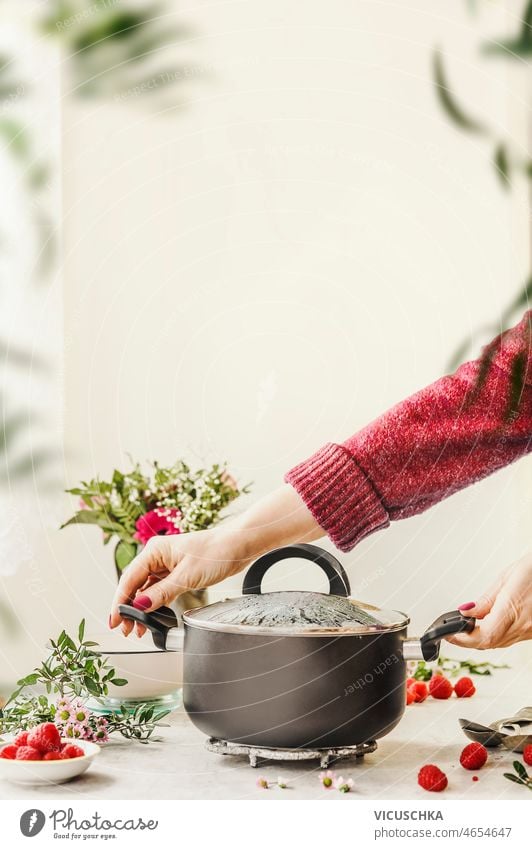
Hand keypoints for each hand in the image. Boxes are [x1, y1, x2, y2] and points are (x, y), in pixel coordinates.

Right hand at [109, 484, 321, 636]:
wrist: (238, 545)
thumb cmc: (216, 553)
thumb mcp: (187, 577)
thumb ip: (161, 593)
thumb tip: (139, 607)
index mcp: (154, 551)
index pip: (129, 579)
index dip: (120, 601)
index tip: (115, 621)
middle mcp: (157, 556)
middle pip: (134, 584)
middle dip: (128, 608)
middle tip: (125, 630)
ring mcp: (166, 564)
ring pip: (145, 589)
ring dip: (140, 608)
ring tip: (137, 630)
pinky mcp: (177, 571)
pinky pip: (158, 589)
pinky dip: (153, 603)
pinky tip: (151, 617)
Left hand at [447, 554, 531, 648]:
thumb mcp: (505, 578)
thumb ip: (485, 600)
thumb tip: (465, 611)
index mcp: (513, 608)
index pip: (483, 635)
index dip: (463, 639)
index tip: (449, 634)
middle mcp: (524, 625)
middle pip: (490, 643)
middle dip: (468, 640)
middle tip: (454, 632)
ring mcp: (531, 631)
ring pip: (500, 644)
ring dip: (481, 639)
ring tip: (467, 628)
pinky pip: (511, 639)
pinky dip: (497, 635)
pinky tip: (489, 626)